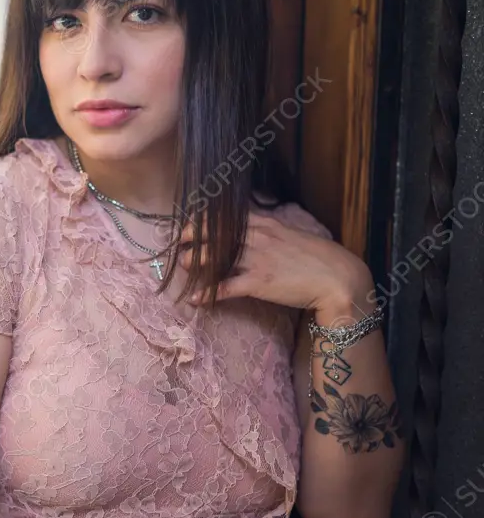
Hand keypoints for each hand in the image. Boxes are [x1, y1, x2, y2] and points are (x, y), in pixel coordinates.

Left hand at [177, 212, 372, 313]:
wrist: (337, 278)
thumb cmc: (316, 258)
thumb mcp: (290, 235)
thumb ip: (269, 230)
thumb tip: (252, 229)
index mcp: (264, 225)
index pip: (226, 217)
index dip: (202, 221)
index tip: (190, 226)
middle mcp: (257, 238)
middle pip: (214, 234)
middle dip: (191, 238)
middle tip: (179, 245)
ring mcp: (256, 260)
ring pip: (214, 257)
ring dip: (195, 262)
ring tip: (184, 267)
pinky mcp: (258, 283)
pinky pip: (225, 288)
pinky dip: (208, 294)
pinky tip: (196, 300)